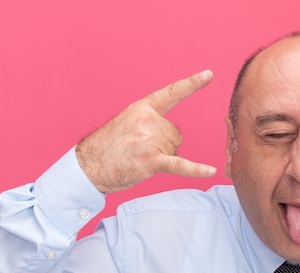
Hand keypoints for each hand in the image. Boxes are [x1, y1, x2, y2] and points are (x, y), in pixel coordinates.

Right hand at [75, 70, 216, 193]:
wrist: (89, 165)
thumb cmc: (108, 146)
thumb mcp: (127, 122)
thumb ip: (150, 122)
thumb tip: (172, 136)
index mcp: (142, 108)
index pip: (171, 93)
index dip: (192, 84)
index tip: (209, 74)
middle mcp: (148, 121)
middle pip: (176, 134)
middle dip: (164, 145)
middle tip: (140, 150)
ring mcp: (150, 140)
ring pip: (175, 150)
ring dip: (162, 158)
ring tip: (139, 159)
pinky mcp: (151, 161)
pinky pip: (180, 165)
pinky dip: (196, 170)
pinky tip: (210, 171)